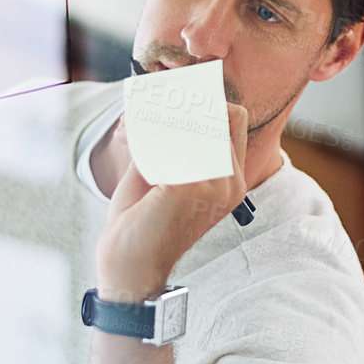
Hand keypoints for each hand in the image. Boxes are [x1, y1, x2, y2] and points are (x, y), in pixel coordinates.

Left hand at [95, 102, 250, 300]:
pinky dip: (149, 137)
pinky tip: (135, 146)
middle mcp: (230, 183)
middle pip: (220, 114)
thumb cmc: (142, 223)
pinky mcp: (189, 187)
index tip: (178, 98)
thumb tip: (161, 105)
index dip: (209, 102)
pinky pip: (170, 141)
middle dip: (187, 104)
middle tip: (152, 106)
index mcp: (230, 181)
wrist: (129, 265)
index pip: (234, 119)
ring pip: (194, 124)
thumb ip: (170, 144)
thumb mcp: (162, 175)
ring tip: (139, 127)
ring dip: (165, 120)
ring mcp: (214, 186)